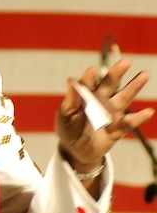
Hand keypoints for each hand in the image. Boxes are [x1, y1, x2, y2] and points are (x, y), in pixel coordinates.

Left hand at [57, 58, 153, 172]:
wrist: (76, 151)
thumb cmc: (69, 129)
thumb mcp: (65, 115)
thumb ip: (70, 100)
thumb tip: (70, 80)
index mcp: (86, 95)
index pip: (89, 83)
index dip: (90, 77)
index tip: (92, 71)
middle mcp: (101, 100)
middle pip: (110, 84)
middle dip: (117, 73)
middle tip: (126, 62)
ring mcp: (111, 113)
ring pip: (123, 97)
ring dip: (134, 87)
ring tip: (144, 75)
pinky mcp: (117, 128)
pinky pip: (129, 122)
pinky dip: (138, 118)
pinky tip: (148, 112)